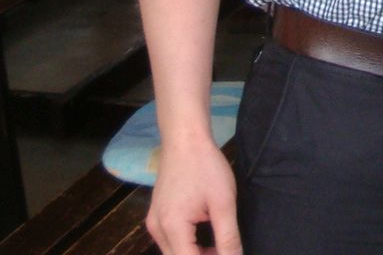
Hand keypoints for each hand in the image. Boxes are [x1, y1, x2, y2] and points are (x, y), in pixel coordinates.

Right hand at [146, 139, 240, 253]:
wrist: (184, 138)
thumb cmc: (205, 166)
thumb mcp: (223, 203)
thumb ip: (228, 237)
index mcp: (172, 227)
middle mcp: (157, 229)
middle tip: (227, 252)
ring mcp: (154, 222)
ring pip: (174, 253)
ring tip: (220, 247)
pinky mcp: (156, 216)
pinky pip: (171, 242)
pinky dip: (188, 246)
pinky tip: (206, 239)